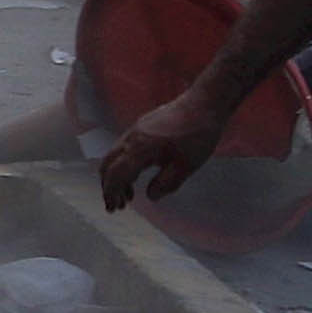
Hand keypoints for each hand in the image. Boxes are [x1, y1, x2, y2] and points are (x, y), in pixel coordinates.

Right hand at [99, 92, 227, 210]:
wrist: (203, 103)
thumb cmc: (197, 135)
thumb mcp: (187, 165)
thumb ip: (166, 183)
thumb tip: (150, 196)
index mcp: (140, 149)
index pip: (116, 175)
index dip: (111, 193)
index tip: (112, 209)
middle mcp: (131, 139)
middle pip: (107, 165)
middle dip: (108, 186)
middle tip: (117, 205)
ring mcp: (134, 131)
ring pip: (114, 156)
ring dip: (116, 177)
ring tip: (129, 195)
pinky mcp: (141, 127)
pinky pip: (122, 149)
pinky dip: (123, 165)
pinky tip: (138, 173)